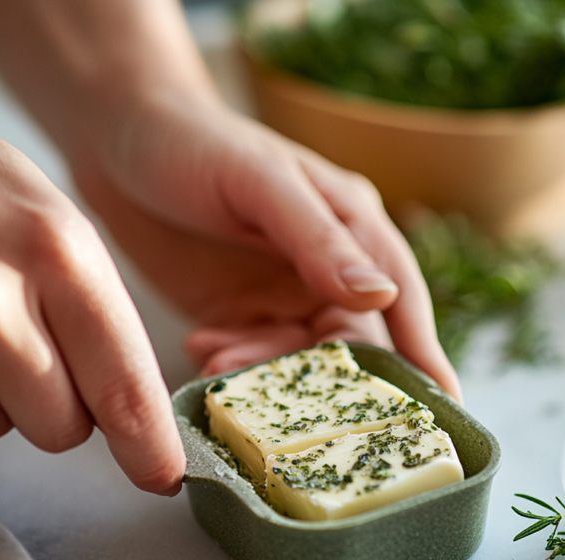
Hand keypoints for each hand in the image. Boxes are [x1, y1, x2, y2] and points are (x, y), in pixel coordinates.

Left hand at [73, 95, 461, 399]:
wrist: (119, 137)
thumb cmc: (197, 141)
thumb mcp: (262, 182)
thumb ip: (320, 240)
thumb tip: (381, 297)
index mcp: (354, 229)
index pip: (400, 304)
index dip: (424, 361)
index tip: (446, 417)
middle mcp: (326, 271)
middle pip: (350, 345)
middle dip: (324, 380)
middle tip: (288, 406)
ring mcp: (281, 296)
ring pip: (295, 360)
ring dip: (262, 373)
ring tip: (218, 363)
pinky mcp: (237, 314)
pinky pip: (248, 358)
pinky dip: (230, 364)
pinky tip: (200, 349)